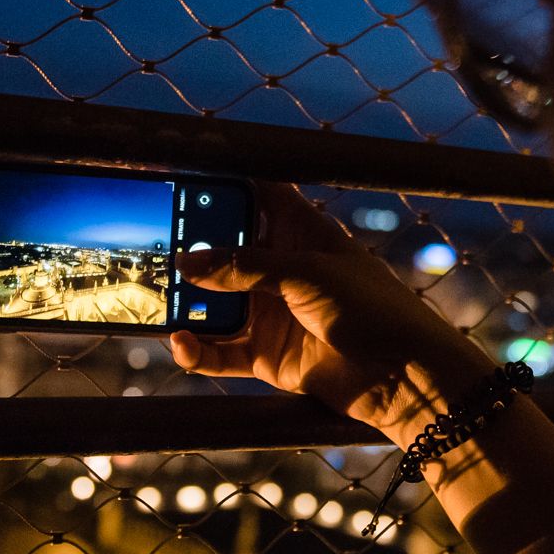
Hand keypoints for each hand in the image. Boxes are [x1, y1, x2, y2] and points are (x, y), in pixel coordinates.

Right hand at [170, 184, 493, 447]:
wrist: (402, 376)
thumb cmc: (371, 309)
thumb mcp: (306, 273)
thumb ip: (245, 266)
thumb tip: (187, 264)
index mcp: (304, 232)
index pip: (259, 195)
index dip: (224, 184)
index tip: (183, 177)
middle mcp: (284, 269)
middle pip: (226, 249)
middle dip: (191, 247)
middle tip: (150, 242)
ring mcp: (273, 312)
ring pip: (216, 302)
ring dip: (187, 301)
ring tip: (152, 295)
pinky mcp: (267, 356)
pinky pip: (221, 351)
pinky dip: (198, 349)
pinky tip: (181, 342)